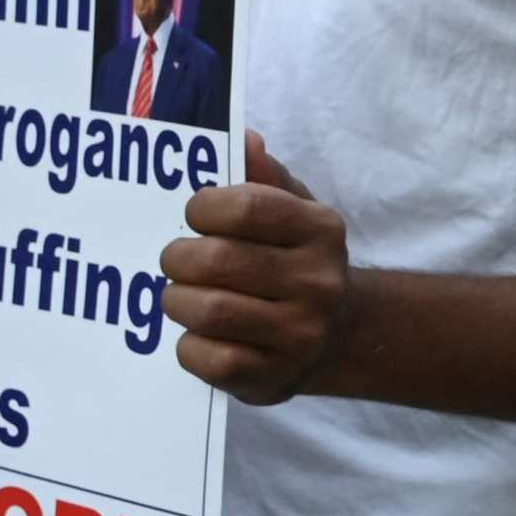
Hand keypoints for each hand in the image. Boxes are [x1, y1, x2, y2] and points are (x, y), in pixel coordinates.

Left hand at [161, 135, 357, 404]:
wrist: (338, 335)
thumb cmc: (297, 260)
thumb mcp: (294, 211)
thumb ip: (264, 176)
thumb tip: (243, 138)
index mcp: (320, 230)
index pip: (245, 207)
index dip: (203, 208)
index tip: (195, 216)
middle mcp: (317, 282)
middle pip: (217, 261)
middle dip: (179, 258)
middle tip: (177, 260)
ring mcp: (299, 334)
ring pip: (208, 311)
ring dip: (178, 301)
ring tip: (182, 296)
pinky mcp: (274, 376)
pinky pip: (209, 359)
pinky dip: (189, 345)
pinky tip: (198, 334)